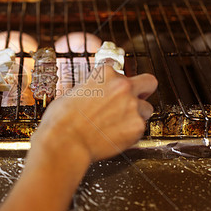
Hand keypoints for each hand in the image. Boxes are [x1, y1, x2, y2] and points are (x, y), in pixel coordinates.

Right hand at [32, 64, 156, 164]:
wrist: (65, 141)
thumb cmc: (62, 120)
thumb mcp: (73, 92)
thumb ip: (91, 89)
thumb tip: (93, 95)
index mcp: (105, 73)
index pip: (118, 68)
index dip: (115, 80)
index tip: (113, 87)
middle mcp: (122, 85)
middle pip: (148, 82)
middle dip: (144, 91)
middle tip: (136, 100)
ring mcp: (132, 105)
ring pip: (147, 108)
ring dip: (137, 115)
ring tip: (119, 125)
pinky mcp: (137, 126)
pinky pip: (141, 128)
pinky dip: (131, 132)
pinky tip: (116, 135)